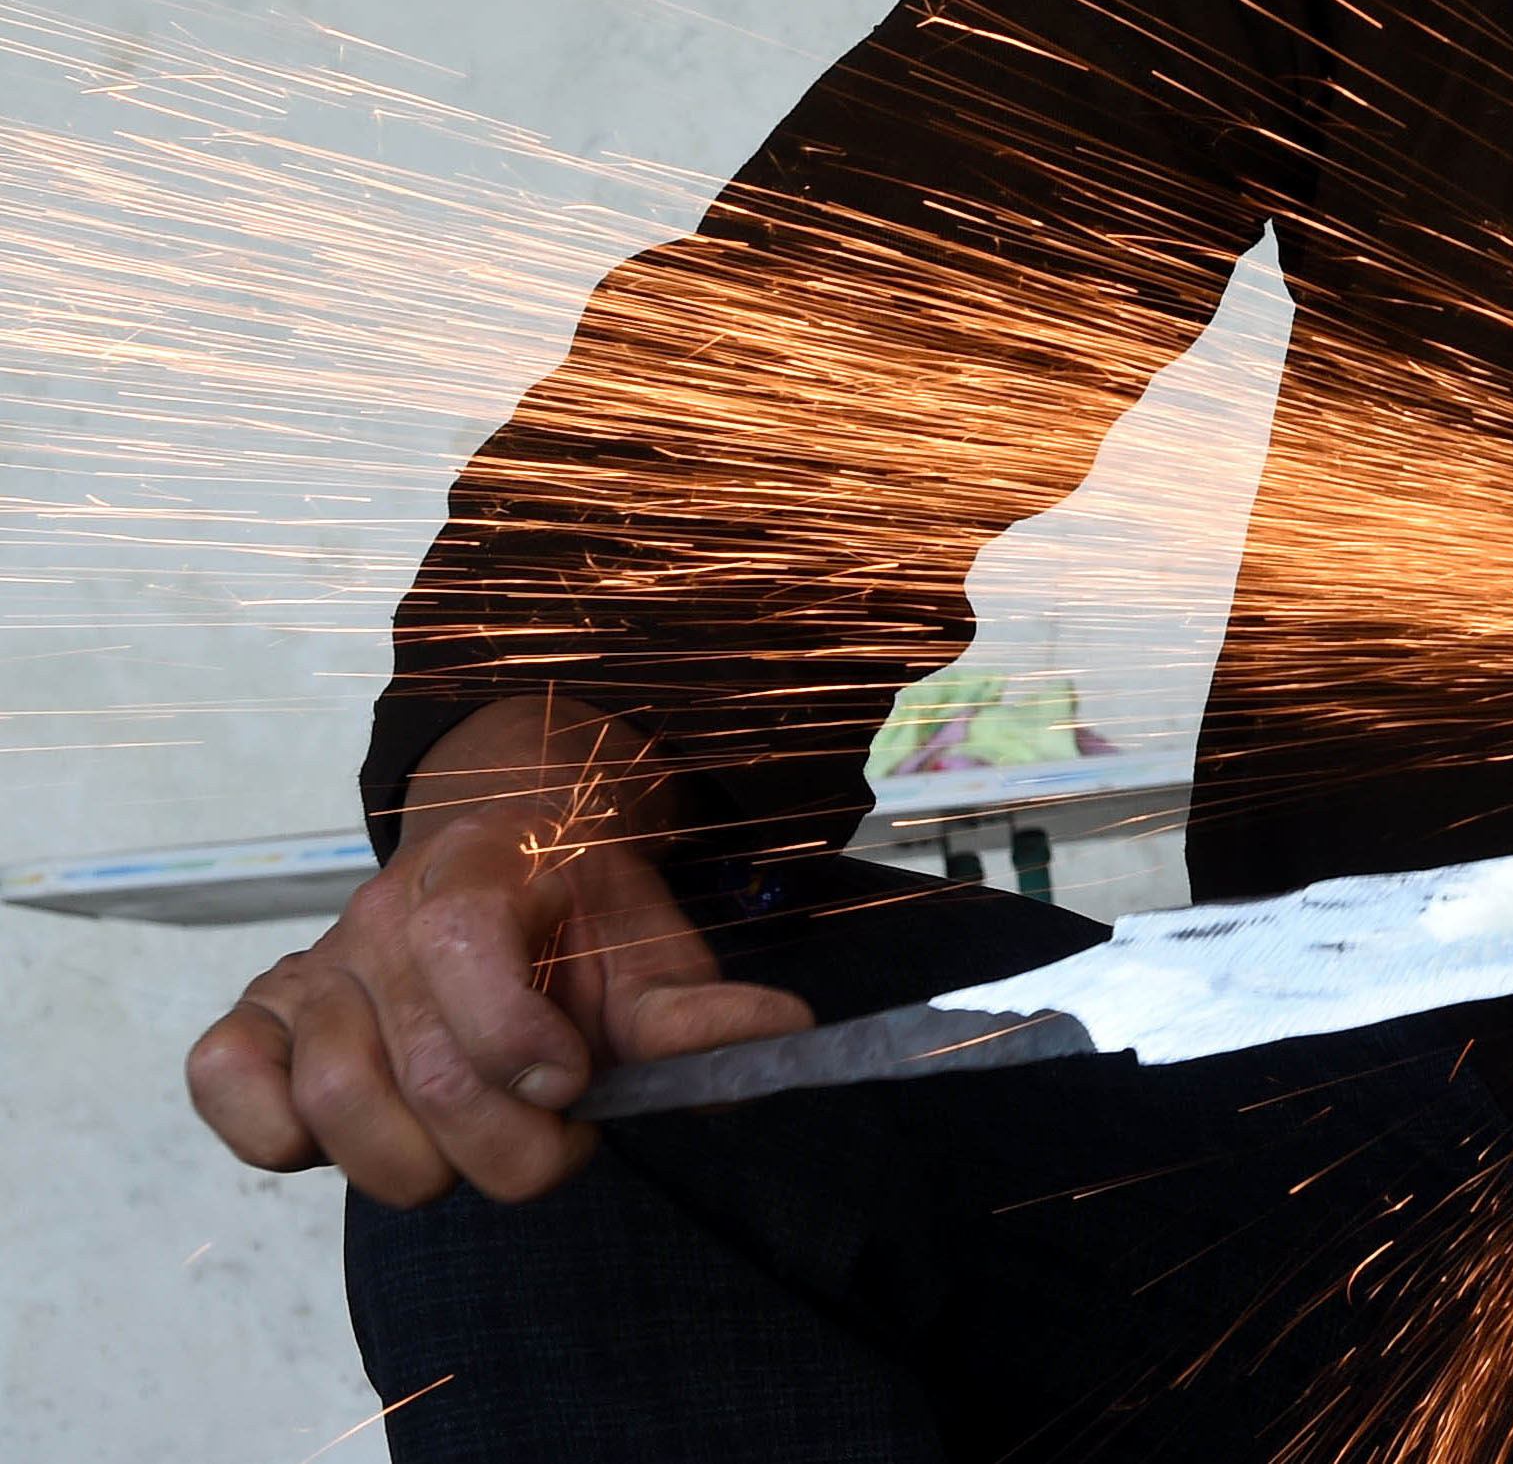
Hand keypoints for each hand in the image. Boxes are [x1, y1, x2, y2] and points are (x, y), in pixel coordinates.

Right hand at [185, 799, 809, 1207]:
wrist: (510, 849)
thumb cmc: (583, 913)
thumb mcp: (651, 942)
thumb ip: (697, 1005)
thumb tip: (787, 1035)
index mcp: (486, 867)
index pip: (466, 948)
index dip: (522, 1041)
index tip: (576, 1084)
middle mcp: (383, 912)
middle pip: (426, 1071)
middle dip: (510, 1145)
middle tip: (559, 1139)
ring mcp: (315, 964)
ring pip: (335, 1104)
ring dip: (421, 1161)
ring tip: (479, 1139)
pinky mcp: (258, 1014)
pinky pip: (228, 1083)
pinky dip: (280, 1134)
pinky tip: (371, 1127)